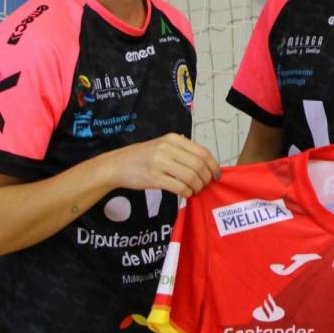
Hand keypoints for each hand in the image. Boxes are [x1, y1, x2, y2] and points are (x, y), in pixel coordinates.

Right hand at [106, 133, 220, 197]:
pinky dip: (187, 192)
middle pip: (199, 165)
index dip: (214, 165)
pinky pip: (179, 187)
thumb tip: (206, 164)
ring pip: (191, 177)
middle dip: (206, 178)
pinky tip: (186, 193)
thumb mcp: (163, 145)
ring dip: (198, 186)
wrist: (117, 165)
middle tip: (205, 185)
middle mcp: (168, 148)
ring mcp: (160, 163)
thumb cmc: (143, 156)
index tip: (217, 175)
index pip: (203, 152)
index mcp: (173, 139)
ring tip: (195, 190)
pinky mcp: (154, 178)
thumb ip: (182, 151)